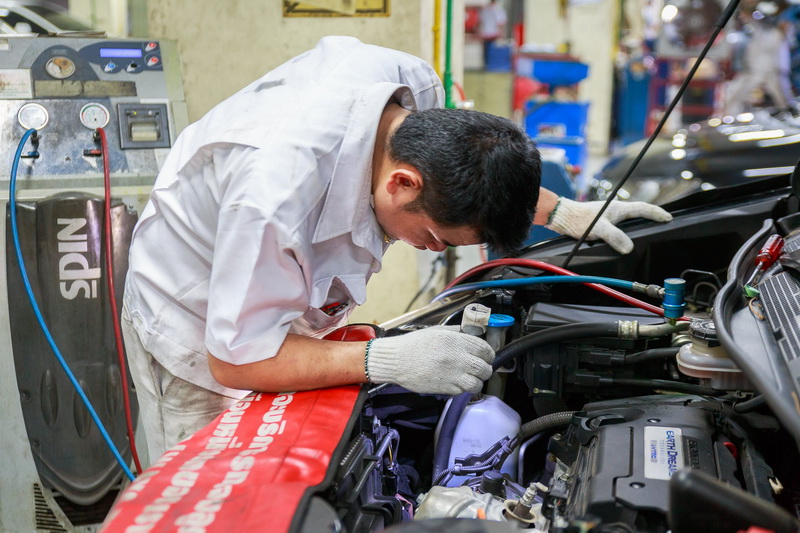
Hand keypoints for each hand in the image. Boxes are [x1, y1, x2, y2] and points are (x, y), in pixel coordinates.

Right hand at [367, 327, 493, 394]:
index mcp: (456, 341)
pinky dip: (462, 388)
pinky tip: (456, 382)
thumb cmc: (414, 344)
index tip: (487, 356)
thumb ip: (457, 333)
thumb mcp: (438, 331)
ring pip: (476, 384)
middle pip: (484, 368)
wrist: (396, 360)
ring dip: (477, 382)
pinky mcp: (444, 388)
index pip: (484, 349)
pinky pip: (462, 391)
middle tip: (481, 369)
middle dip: (486, 369)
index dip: (489, 354)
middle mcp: (457, 358)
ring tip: (471, 378)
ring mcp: (451, 375)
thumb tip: (472, 335)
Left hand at [545, 197, 671, 253]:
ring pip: (626, 221)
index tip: (668, 218)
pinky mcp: (599, 223)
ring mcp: (607, 216)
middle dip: (650, 218)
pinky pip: (617, 227)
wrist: (560, 216)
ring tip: (646, 232)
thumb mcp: (598, 229)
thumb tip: (628, 248)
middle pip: (637, 213)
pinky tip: (622, 240)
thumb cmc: (578, 219)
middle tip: (661, 223)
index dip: (656, 213)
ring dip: (636, 225)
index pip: (643, 209)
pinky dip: (623, 232)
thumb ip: (615, 237)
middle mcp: (614, 211)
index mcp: (618, 209)